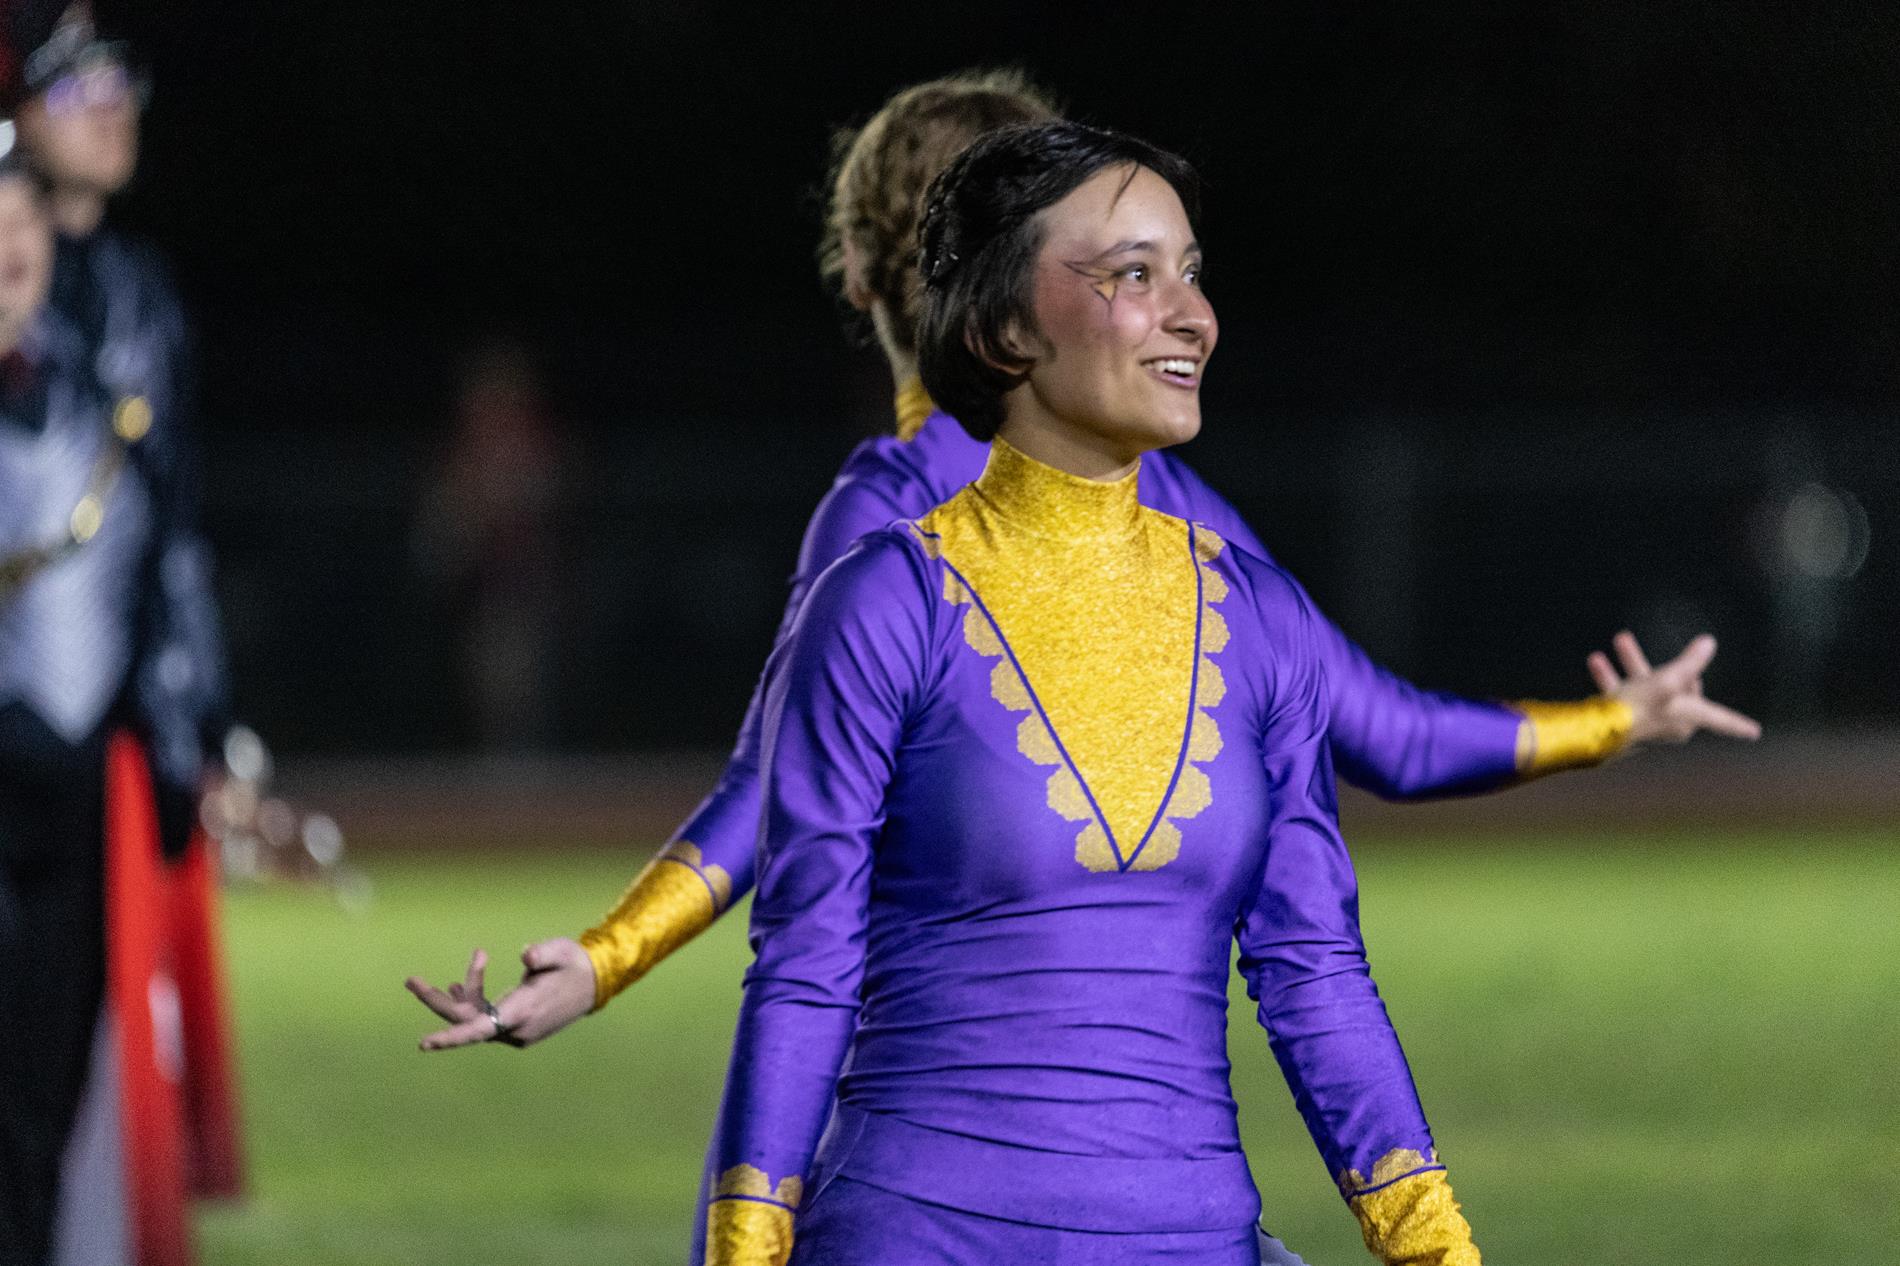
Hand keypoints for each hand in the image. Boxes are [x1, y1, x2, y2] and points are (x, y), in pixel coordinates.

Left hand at [405, 939, 598, 1050]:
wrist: (595, 982)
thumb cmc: (575, 963)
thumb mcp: (561, 951)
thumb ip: (543, 954)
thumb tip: (525, 956)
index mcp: (523, 1011)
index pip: (480, 1028)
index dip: (452, 1036)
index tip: (424, 1043)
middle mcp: (515, 1027)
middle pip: (466, 1021)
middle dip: (438, 1001)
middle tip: (410, 980)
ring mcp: (515, 1030)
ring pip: (476, 1016)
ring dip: (467, 990)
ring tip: (479, 956)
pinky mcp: (516, 1025)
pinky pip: (485, 1016)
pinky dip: (474, 998)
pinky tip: (460, 984)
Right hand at [1586, 631, 1762, 748]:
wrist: (1599, 730)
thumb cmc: (1640, 707)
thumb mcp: (1669, 679)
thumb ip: (1690, 661)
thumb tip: (1709, 642)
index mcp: (1688, 719)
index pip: (1721, 719)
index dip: (1739, 723)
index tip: (1755, 732)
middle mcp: (1669, 723)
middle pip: (1678, 690)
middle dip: (1667, 667)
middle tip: (1675, 661)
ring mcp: (1645, 721)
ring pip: (1644, 685)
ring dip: (1632, 662)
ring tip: (1621, 639)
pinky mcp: (1622, 719)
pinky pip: (1621, 692)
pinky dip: (1611, 675)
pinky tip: (1597, 661)